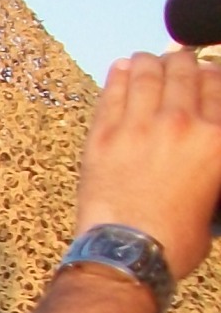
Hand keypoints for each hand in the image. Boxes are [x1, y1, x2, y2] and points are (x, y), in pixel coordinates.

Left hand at [74, 49, 220, 278]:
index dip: (211, 73)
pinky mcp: (103, 136)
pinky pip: (113, 93)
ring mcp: (139, 127)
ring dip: (150, 61)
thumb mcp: (217, 194)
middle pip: (185, 72)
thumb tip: (206, 139)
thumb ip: (213, 156)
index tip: (206, 71)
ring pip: (147, 74)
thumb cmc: (175, 237)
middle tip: (178, 59)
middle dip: (183, 61)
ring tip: (149, 58)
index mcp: (217, 139)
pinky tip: (122, 67)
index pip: (218, 85)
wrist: (128, 253)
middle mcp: (181, 124)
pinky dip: (120, 75)